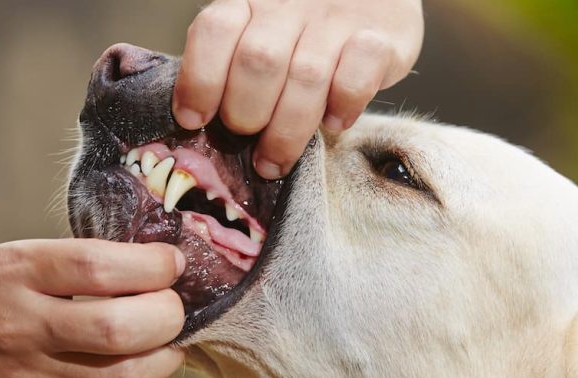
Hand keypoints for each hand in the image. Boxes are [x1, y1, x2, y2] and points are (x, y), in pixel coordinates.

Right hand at [0, 239, 185, 377]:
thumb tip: (155, 264)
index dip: (152, 265)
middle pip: (118, 327)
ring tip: (170, 336)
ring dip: (166, 354)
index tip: (172, 262)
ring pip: (124, 375)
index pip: (99, 267)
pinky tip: (149, 363)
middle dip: (167, 314)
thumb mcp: (14, 261)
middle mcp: (20, 328)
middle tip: (176, 304)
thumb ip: (78, 262)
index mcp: (15, 275)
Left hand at [173, 0, 423, 178]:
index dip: (200, 80)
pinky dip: (342, 106)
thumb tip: (199, 123)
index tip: (194, 120)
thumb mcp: (263, 31)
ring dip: (287, 131)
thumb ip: (234, 62)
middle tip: (248, 140)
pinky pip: (356, 76)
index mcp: (251, 0)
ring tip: (275, 162)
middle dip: (246, 114)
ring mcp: (338, 18)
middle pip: (258, 61)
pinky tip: (334, 123)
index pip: (215, 31)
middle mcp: (291, 4)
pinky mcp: (383, 37)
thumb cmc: (307, 29)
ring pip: (305, 77)